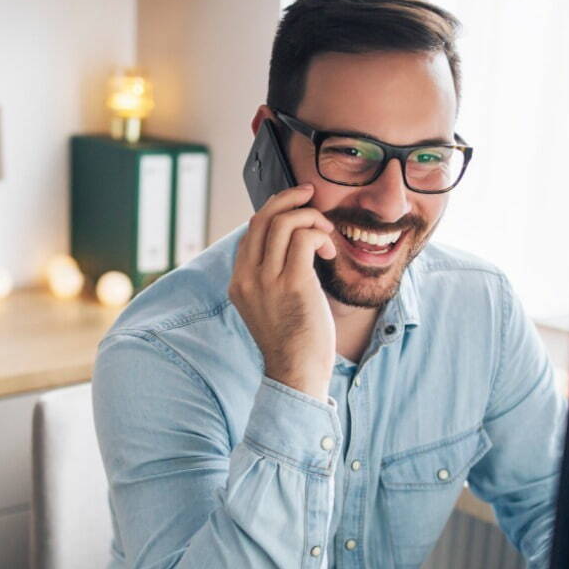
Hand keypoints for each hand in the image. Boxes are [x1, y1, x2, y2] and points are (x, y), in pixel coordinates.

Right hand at [229, 183, 337, 401]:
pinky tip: (330, 252)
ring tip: (327, 236)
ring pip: (283, 222)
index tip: (296, 209)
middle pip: (262, 218)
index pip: (251, 231)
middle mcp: (246, 278)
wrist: (296, 373)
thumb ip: (273, 277)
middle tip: (311, 195)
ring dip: (311, 219)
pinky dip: (320, 235)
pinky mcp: (292, 284)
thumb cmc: (293, 342)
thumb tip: (294, 245)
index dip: (274, 213)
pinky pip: (303, 238)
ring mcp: (266, 280)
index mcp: (238, 282)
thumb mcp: (272, 305)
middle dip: (289, 199)